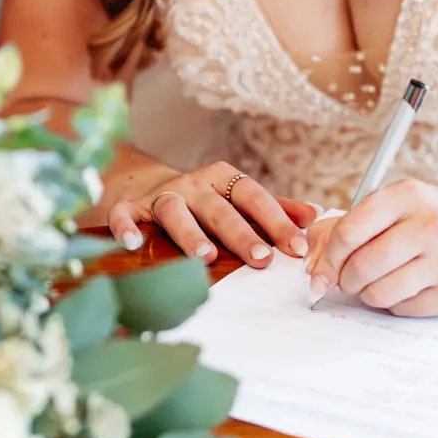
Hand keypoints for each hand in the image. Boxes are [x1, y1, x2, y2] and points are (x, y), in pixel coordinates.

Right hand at [107, 161, 318, 266]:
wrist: (141, 185)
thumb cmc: (200, 199)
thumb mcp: (234, 196)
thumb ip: (272, 207)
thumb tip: (313, 216)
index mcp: (221, 179)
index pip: (253, 196)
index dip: (275, 220)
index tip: (296, 248)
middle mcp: (192, 184)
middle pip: (218, 208)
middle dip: (240, 233)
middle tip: (260, 258)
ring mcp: (159, 195)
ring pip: (175, 210)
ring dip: (190, 232)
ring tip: (206, 257)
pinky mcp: (128, 207)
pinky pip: (125, 215)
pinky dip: (127, 227)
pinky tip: (133, 244)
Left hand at [305, 179, 437, 314]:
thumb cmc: (430, 216)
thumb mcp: (391, 205)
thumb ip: (344, 226)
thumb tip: (312, 264)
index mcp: (406, 195)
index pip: (349, 232)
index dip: (326, 258)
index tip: (318, 273)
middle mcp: (429, 224)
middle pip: (361, 266)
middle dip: (345, 280)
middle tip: (348, 279)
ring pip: (379, 293)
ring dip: (368, 294)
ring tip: (378, 281)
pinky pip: (403, 310)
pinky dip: (394, 303)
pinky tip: (407, 286)